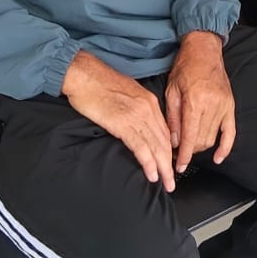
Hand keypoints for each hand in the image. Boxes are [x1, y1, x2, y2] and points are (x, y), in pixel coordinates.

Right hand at [62, 50, 174, 191]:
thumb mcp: (127, 92)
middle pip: (164, 141)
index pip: (165, 130)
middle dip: (170, 163)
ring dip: (163, 168)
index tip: (171, 164)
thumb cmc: (100, 83)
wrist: (84, 74)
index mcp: (149, 101)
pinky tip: (152, 174)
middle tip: (172, 181)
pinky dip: (148, 163)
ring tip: (166, 183)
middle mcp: (147, 108)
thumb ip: (137, 108)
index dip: (169, 150)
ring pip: (156, 146)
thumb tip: (139, 124)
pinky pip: (140, 147)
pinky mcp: (122, 124)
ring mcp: (136, 116)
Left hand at [166, 30, 234, 173]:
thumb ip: (172, 117)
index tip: (178, 167)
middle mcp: (212, 105)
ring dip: (201, 147)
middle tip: (177, 154)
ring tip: (190, 148)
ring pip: (213, 138)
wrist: (204, 51)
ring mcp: (224, 106)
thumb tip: (173, 141)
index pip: (190, 136)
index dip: (183, 155)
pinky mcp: (230, 106)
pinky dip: (226, 147)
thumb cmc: (185, 67)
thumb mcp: (171, 90)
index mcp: (195, 101)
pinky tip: (218, 158)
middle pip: (201, 140)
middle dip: (189, 151)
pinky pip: (231, 132)